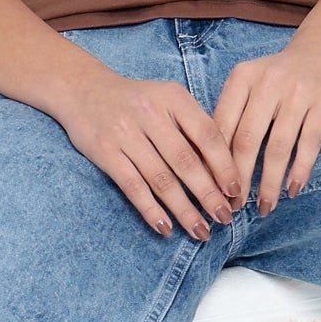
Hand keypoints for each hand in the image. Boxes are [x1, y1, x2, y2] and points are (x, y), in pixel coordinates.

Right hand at [55, 68, 240, 239]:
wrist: (84, 90)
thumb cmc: (137, 102)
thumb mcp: (168, 101)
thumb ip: (194, 128)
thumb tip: (225, 172)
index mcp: (173, 97)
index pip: (207, 135)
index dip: (225, 166)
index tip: (236, 192)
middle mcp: (150, 113)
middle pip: (186, 161)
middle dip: (208, 194)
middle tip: (224, 217)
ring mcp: (125, 133)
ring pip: (161, 179)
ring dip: (184, 210)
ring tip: (201, 231)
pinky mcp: (105, 152)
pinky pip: (133, 187)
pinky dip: (151, 210)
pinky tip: (166, 227)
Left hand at [214, 38, 320, 215]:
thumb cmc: (280, 76)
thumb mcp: (250, 83)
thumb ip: (233, 114)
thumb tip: (211, 164)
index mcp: (241, 78)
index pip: (221, 127)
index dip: (214, 163)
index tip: (211, 191)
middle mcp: (268, 83)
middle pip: (246, 141)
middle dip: (238, 181)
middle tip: (234, 208)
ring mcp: (298, 92)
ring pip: (278, 148)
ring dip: (269, 184)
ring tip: (264, 207)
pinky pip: (309, 144)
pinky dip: (299, 171)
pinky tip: (292, 190)